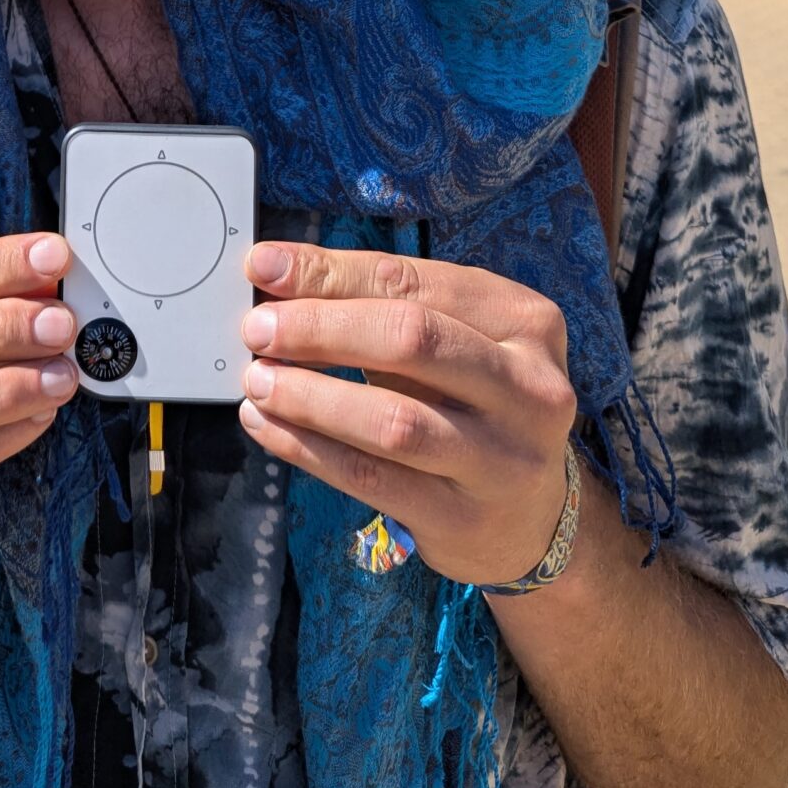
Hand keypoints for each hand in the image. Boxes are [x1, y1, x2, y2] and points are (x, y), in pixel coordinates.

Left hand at [236, 242, 576, 588]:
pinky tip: (269, 427)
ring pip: (393, 420)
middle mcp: (530, 388)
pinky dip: (309, 449)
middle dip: (320, 329)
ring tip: (257, 381)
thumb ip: (377, 305)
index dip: (331, 272)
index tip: (264, 267)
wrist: (529, 517)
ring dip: (310, 396)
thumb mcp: (449, 341)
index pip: (414, 281)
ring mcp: (504, 461)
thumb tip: (275, 275)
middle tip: (258, 329)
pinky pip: (373, 480)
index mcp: (525, 320)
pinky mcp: (466, 520)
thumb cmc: (473, 404)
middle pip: (411, 341)